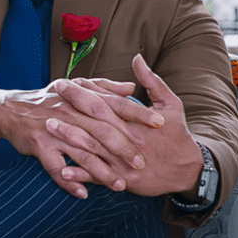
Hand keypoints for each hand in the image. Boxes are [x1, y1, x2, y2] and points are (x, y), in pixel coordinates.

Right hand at [0, 79, 155, 198]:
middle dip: (124, 148)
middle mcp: (70, 112)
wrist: (12, 110)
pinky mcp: (40, 146)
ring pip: (82, 152)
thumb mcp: (77, 87)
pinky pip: (56, 167)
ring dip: (102, 171)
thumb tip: (132, 87)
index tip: (159, 124)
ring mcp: (55, 129)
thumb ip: (105, 88)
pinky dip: (69, 180)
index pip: (115, 104)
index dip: (138, 114)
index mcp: (82, 97)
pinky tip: (83, 193)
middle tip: (141, 163)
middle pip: (102, 131)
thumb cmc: (50, 99)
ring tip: (120, 185)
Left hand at [43, 55, 203, 197]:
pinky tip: (63, 170)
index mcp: (136, 120)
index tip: (63, 83)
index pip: (105, 102)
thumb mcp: (171, 103)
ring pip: (93, 149)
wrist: (188, 169)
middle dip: (70, 112)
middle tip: (49, 102)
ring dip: (69, 139)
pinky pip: (98, 176)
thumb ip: (152, 81)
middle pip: (95, 123)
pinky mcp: (124, 178)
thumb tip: (137, 59)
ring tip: (49, 129)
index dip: (83, 92)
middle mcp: (128, 139)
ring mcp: (124, 160)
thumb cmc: (178, 134)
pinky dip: (81, 174)